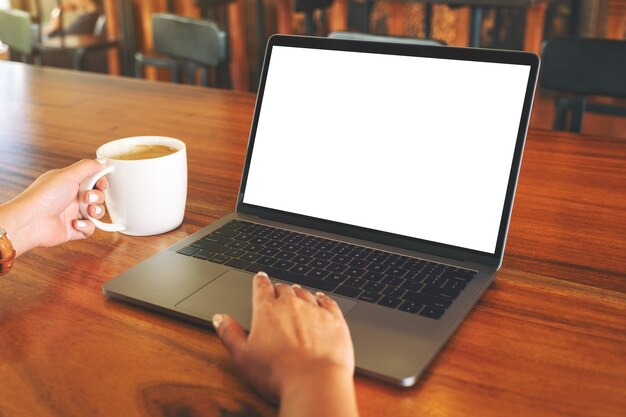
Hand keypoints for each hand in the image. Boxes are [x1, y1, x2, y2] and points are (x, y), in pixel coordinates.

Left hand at [0, 159, 107, 255]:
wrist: (31, 221)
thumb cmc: (44, 196)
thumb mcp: (68, 175)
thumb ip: (88, 166)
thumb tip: (103, 161)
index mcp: (69, 183)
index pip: (93, 180)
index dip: (100, 182)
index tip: (101, 183)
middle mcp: (72, 197)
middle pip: (97, 196)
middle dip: (97, 197)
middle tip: (86, 198)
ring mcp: (73, 214)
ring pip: (96, 212)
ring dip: (96, 211)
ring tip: (86, 211)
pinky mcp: (74, 229)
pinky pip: (90, 228)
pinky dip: (87, 226)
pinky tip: (76, 223)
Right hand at [213, 273, 358, 416]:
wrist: (314, 381)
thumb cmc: (277, 373)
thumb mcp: (244, 356)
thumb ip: (230, 334)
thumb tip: (219, 318)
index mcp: (267, 310)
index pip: (261, 288)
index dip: (260, 281)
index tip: (260, 277)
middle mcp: (291, 304)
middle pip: (284, 289)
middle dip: (279, 289)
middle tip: (277, 290)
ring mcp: (315, 310)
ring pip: (305, 294)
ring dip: (299, 292)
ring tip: (297, 292)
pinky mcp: (334, 319)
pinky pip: (328, 302)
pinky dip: (323, 298)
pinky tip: (322, 298)